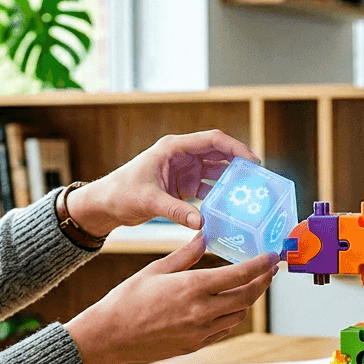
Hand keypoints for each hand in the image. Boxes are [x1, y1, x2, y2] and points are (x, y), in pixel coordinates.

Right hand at [64, 234, 276, 363]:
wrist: (111, 335)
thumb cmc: (128, 299)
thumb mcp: (156, 269)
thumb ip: (186, 254)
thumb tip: (204, 236)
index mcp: (193, 287)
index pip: (240, 275)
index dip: (261, 265)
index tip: (272, 256)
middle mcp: (202, 311)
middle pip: (247, 297)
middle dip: (263, 282)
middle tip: (270, 270)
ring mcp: (200, 331)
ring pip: (239, 314)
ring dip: (249, 299)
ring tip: (251, 285)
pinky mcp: (195, 344)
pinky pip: (224, 328)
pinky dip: (232, 314)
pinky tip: (228, 304)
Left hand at [65, 131, 260, 236]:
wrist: (105, 204)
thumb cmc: (120, 193)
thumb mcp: (148, 201)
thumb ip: (175, 211)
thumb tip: (200, 222)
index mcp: (174, 148)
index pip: (212, 140)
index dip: (235, 148)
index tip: (253, 161)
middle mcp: (181, 156)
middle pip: (218, 155)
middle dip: (239, 165)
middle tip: (258, 180)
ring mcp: (183, 171)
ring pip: (215, 172)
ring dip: (231, 181)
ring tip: (249, 194)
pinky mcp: (182, 186)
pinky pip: (207, 188)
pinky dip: (218, 196)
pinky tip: (230, 208)